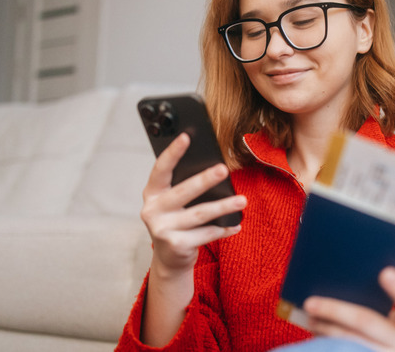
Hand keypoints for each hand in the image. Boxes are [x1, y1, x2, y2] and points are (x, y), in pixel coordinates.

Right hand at [140, 133, 246, 275]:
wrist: (169, 259)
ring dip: (223, 206)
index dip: (173, 153)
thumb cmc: (176, 222)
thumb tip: (214, 169)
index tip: (187, 137)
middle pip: (183, 191)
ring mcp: (162, 229)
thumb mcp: (173, 203)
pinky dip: (223, 229)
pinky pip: (206, 234)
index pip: (161, 169)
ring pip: (199, 214)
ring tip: (242, 200)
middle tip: (224, 169)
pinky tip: (236, 224)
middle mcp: (152, 210)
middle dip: (205, 180)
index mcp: (151, 193)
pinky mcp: (176, 245)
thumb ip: (183, 187)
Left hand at [303, 267, 394, 351]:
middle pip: (367, 322)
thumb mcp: (388, 322)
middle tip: (309, 302)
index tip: (384, 272)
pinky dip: (328, 344)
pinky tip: (315, 338)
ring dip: (325, 330)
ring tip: (309, 320)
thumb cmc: (381, 334)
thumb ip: (374, 302)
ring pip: (351, 343)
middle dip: (335, 310)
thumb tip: (337, 276)